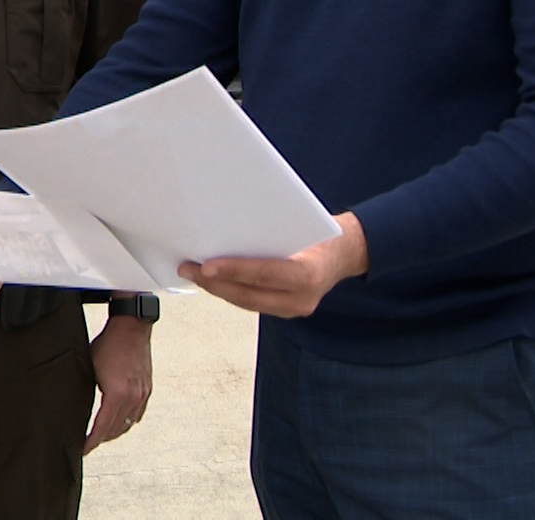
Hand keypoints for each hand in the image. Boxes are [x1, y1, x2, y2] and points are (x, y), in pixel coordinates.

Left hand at [84, 315, 152, 454]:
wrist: (131, 328)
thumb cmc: (107, 345)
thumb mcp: (89, 368)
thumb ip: (84, 391)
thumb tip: (71, 409)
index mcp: (117, 394)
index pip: (102, 428)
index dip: (91, 441)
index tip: (82, 449)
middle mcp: (133, 397)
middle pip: (116, 429)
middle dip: (101, 439)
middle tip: (87, 444)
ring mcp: (142, 394)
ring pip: (128, 424)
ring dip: (114, 432)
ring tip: (100, 436)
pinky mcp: (147, 389)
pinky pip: (137, 414)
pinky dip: (127, 421)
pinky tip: (118, 422)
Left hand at [179, 211, 368, 318]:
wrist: (345, 254)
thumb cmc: (323, 234)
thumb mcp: (304, 225)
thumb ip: (271, 231)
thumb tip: (229, 224)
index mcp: (308, 274)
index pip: (264, 274)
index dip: (233, 271)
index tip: (206, 266)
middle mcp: (302, 299)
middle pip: (249, 294)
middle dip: (214, 283)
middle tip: (189, 268)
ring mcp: (293, 309)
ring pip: (246, 302)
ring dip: (218, 288)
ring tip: (194, 273)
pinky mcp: (286, 311)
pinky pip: (252, 303)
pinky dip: (231, 291)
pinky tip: (213, 280)